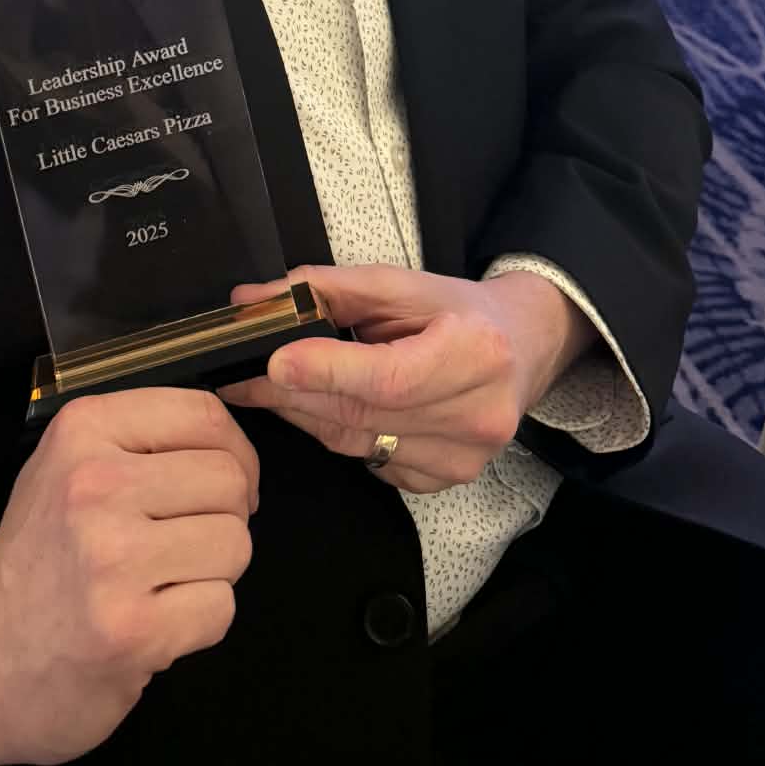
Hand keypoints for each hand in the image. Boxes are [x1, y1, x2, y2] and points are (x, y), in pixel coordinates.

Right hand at [0, 388, 257, 765]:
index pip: (204, 414)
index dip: (236, 451)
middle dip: (225, 516)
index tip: (227, 483)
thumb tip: (231, 446)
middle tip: (185, 542)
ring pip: (235, 543)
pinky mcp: (134, 630)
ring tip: (166, 582)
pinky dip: (201, 621)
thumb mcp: (68, 464)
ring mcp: (114, 559)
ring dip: (215, 571)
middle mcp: (98, 485)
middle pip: (229, 481)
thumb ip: (141, 439)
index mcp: (85, 430)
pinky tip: (158, 622)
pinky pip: (221, 607)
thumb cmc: (40, 554)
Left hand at [219, 265, 593, 493]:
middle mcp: (477, 416)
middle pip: (364, 415)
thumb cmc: (459, 311)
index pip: (388, 377)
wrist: (522, 347)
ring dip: (307, 415)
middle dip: (294, 393)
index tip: (274, 360)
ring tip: (271, 387)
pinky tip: (328, 408)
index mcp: (474, 354)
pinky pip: (371, 464)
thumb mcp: (400, 284)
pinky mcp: (446, 481)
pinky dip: (339, 437)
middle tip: (242, 375)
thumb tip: (253, 301)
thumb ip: (326, 289)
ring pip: (358, 444)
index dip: (328, 372)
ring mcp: (464, 458)